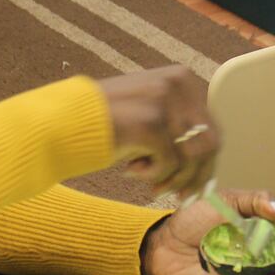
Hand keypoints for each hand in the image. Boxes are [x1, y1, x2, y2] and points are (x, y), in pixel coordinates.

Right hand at [99, 66, 217, 197]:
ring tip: (150, 185)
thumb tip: (209, 162)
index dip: (206, 164)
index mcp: (181, 78)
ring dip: (173, 180)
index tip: (191, 186)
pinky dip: (154, 175)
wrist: (62, 122)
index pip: (212, 129)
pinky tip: (130, 170)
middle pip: (209, 145)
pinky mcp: (151, 122)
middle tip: (177, 196)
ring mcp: (164, 101)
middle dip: (195, 177)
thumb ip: (178, 126)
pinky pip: (170, 164)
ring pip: (193, 158)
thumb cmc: (105, 123)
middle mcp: (177, 84)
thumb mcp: (149, 112)